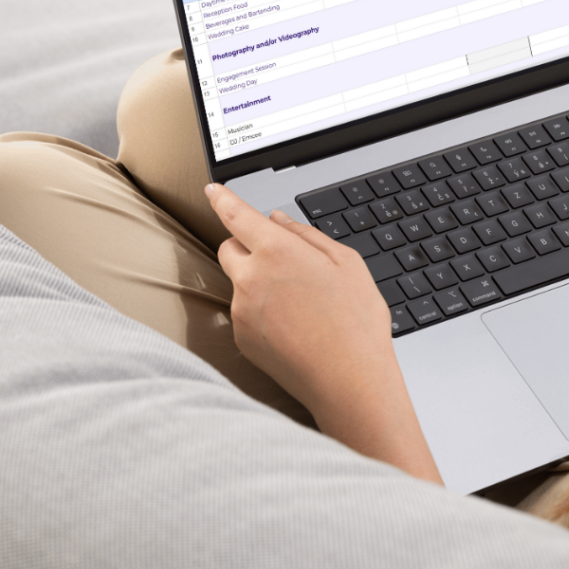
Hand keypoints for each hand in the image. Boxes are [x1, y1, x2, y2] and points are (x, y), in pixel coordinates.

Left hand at [206, 183, 440, 482]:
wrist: (348, 379)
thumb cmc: (355, 320)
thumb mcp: (346, 263)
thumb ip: (307, 235)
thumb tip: (279, 220)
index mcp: (278, 251)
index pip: (236, 215)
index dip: (222, 199)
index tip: (213, 190)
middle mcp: (250, 278)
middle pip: (229, 247)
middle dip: (246, 245)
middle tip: (281, 258)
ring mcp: (242, 311)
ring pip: (238, 282)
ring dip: (257, 281)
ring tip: (300, 302)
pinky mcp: (241, 339)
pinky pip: (244, 313)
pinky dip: (260, 311)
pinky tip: (293, 325)